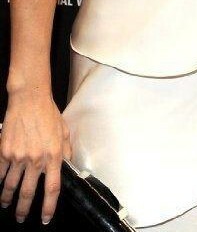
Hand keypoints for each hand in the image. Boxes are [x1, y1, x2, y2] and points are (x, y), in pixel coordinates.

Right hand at [0, 92, 70, 223]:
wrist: (30, 99)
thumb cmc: (48, 113)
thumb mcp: (64, 131)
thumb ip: (65, 150)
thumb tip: (68, 164)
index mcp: (53, 156)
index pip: (52, 188)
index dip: (49, 207)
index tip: (45, 219)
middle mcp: (36, 160)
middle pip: (28, 193)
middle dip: (23, 210)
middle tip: (21, 218)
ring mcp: (19, 157)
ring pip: (10, 186)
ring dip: (7, 199)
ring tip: (6, 205)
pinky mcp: (5, 152)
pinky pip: (0, 173)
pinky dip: (0, 181)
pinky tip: (0, 185)